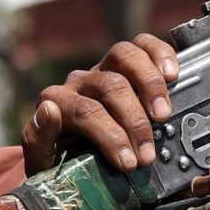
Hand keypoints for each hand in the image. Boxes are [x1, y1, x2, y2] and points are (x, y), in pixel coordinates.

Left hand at [23, 33, 179, 174]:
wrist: (71, 158)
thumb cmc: (60, 162)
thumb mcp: (42, 161)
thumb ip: (37, 139)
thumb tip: (48, 110)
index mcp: (57, 102)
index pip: (85, 111)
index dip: (110, 136)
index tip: (129, 164)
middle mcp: (80, 81)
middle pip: (110, 86)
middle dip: (134, 122)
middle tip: (148, 154)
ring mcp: (103, 68)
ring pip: (124, 55)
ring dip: (149, 84)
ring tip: (163, 115)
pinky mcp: (126, 64)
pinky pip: (142, 45)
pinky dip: (159, 54)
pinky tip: (173, 74)